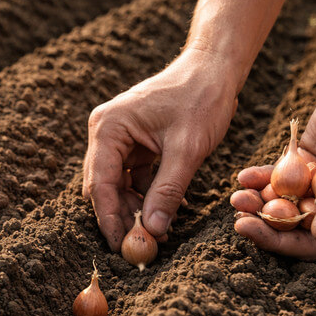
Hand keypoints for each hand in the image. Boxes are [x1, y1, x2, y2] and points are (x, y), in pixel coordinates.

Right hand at [83, 47, 237, 250]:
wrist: (214, 69)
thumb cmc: (201, 99)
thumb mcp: (187, 150)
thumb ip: (167, 191)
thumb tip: (153, 231)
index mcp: (109, 128)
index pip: (101, 183)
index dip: (109, 218)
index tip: (120, 247)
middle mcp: (106, 132)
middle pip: (105, 187)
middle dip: (122, 217)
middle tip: (141, 247)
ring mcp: (118, 138)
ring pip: (119, 186)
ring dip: (136, 209)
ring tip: (158, 233)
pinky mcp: (134, 143)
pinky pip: (134, 178)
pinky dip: (147, 196)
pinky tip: (166, 213)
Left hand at [231, 68, 315, 259]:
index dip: (281, 242)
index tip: (249, 230)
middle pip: (294, 226)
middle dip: (264, 224)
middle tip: (237, 217)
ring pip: (282, 203)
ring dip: (257, 203)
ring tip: (236, 197)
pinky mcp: (305, 165)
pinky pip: (278, 178)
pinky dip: (261, 179)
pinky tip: (244, 176)